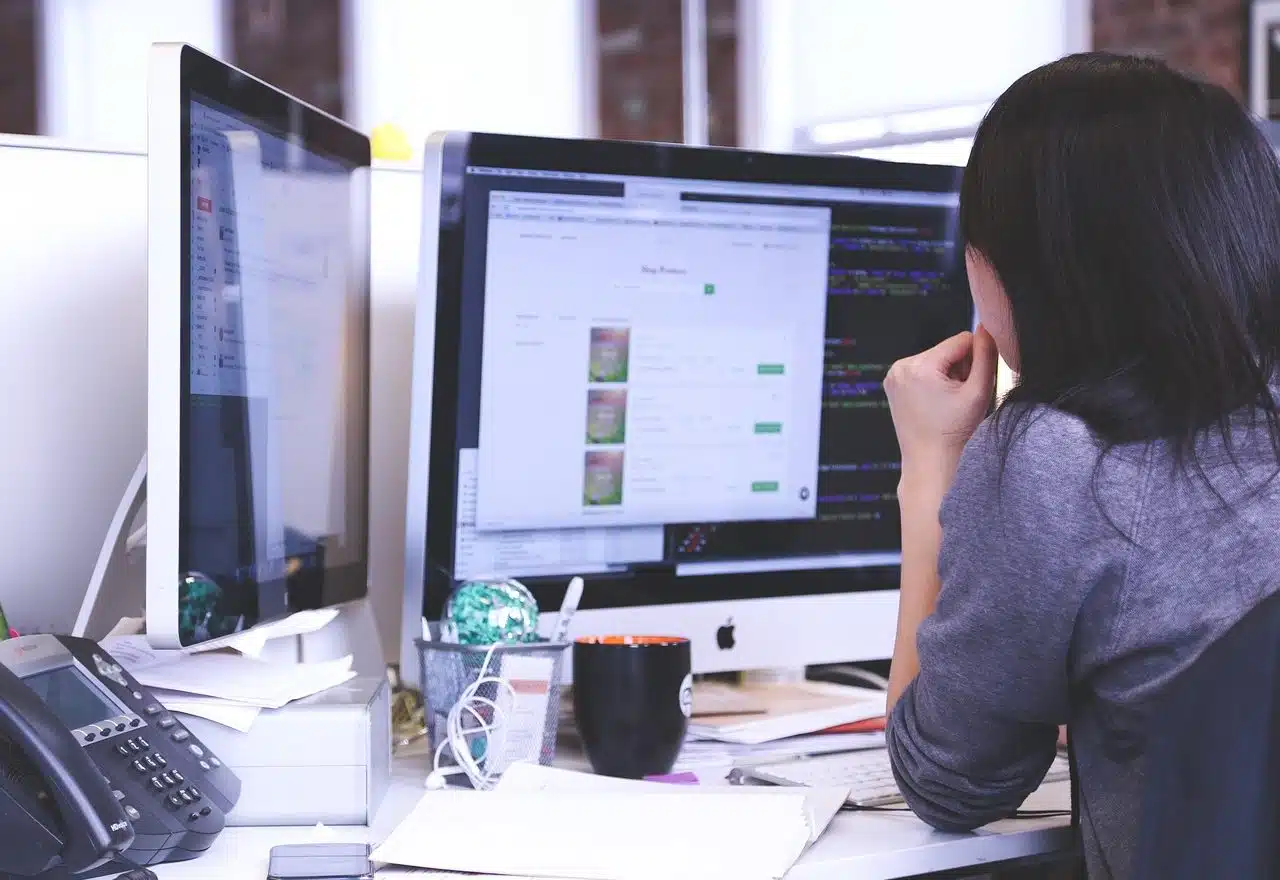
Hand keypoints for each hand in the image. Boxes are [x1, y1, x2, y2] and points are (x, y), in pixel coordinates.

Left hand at [884, 326, 998, 477]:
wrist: (929, 461)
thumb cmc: (953, 432)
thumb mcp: (978, 391)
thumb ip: (986, 356)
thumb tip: (987, 328)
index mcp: (919, 366)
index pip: (961, 340)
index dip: (975, 359)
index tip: (972, 384)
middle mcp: (900, 367)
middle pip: (946, 350)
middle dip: (959, 369)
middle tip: (958, 397)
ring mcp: (893, 376)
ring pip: (935, 360)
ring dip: (947, 375)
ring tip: (947, 402)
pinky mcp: (893, 385)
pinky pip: (922, 371)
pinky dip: (933, 382)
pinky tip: (936, 403)